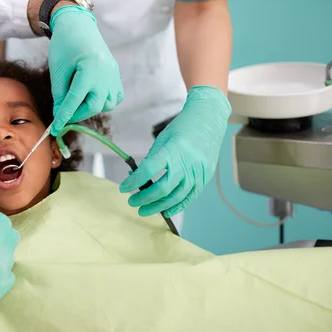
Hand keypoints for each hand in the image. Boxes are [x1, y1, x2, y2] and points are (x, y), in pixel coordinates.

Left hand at [48, 5, 122, 134]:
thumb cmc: (65, 45)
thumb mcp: (58, 70)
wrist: (78, 25)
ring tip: (78, 103)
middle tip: (64, 114)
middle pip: (94, 106)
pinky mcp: (115, 74)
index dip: (64, 116)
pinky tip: (92, 97)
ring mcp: (113, 74)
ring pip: (107, 103)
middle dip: (78, 114)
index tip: (55, 128)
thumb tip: (60, 114)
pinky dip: (105, 101)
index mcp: (89, 71)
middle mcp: (105, 74)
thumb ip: (60, 94)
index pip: (75, 101)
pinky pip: (115, 96)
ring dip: (92, 108)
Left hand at [120, 86, 230, 216]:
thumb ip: (151, 159)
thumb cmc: (182, 128)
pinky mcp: (205, 177)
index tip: (123, 188)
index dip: (134, 181)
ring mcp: (198, 172)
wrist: (208, 120)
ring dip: (158, 207)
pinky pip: (191, 197)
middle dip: (144, 199)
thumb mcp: (162, 139)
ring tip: (144, 210)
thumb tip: (136, 178)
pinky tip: (165, 212)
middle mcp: (186, 163)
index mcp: (172, 150)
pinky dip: (177, 206)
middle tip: (132, 202)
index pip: (149, 170)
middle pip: (163, 188)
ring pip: (177, 197)